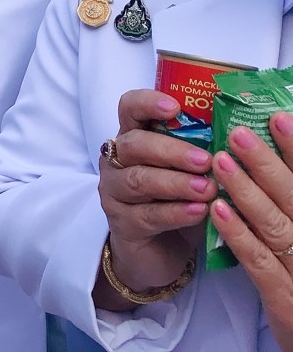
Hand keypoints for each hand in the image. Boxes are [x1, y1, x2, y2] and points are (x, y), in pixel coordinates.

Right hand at [95, 89, 213, 309]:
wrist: (158, 251)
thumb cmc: (178, 201)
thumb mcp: (189, 172)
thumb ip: (202, 151)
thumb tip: (240, 135)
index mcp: (133, 137)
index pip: (129, 108)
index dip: (147, 103)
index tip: (175, 108)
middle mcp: (117, 160)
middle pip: (134, 144)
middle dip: (171, 150)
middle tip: (206, 160)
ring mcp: (114, 192)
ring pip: (138, 180)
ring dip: (175, 183)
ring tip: (207, 189)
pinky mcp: (120, 223)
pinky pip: (146, 215)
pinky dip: (175, 212)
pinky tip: (198, 212)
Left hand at [210, 114, 292, 349]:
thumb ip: (289, 198)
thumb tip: (280, 162)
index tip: (279, 118)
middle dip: (267, 164)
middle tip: (237, 132)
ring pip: (275, 226)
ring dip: (246, 191)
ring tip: (219, 162)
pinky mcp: (287, 300)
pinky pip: (259, 263)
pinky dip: (239, 235)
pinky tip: (218, 210)